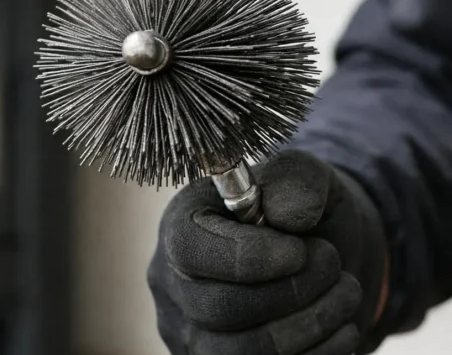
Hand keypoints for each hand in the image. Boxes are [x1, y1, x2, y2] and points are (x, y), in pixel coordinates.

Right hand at [147, 150, 387, 354]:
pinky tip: (341, 330)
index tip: (300, 251)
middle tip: (334, 267)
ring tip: (346, 295)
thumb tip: (286, 214)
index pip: (189, 249)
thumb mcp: (306, 181)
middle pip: (217, 309)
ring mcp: (189, 334)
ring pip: (239, 352)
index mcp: (181, 224)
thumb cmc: (300, 216)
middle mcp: (171, 284)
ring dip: (309, 327)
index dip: (246, 257)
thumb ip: (296, 180)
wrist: (316, 262)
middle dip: (292, 292)